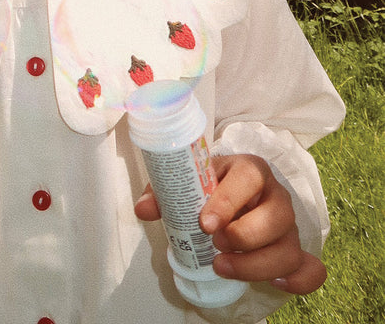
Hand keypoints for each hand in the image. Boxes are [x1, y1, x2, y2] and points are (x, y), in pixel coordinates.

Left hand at [134, 154, 326, 294]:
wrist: (232, 195)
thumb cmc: (209, 187)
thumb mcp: (189, 182)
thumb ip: (164, 193)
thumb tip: (143, 209)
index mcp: (250, 169)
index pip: (249, 176)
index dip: (229, 201)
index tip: (205, 224)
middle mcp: (275, 195)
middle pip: (278, 215)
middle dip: (245, 235)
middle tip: (215, 245)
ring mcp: (289, 226)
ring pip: (290, 248)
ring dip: (256, 265)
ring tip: (222, 267)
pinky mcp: (295, 250)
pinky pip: (311, 269)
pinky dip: (298, 280)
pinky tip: (274, 284)